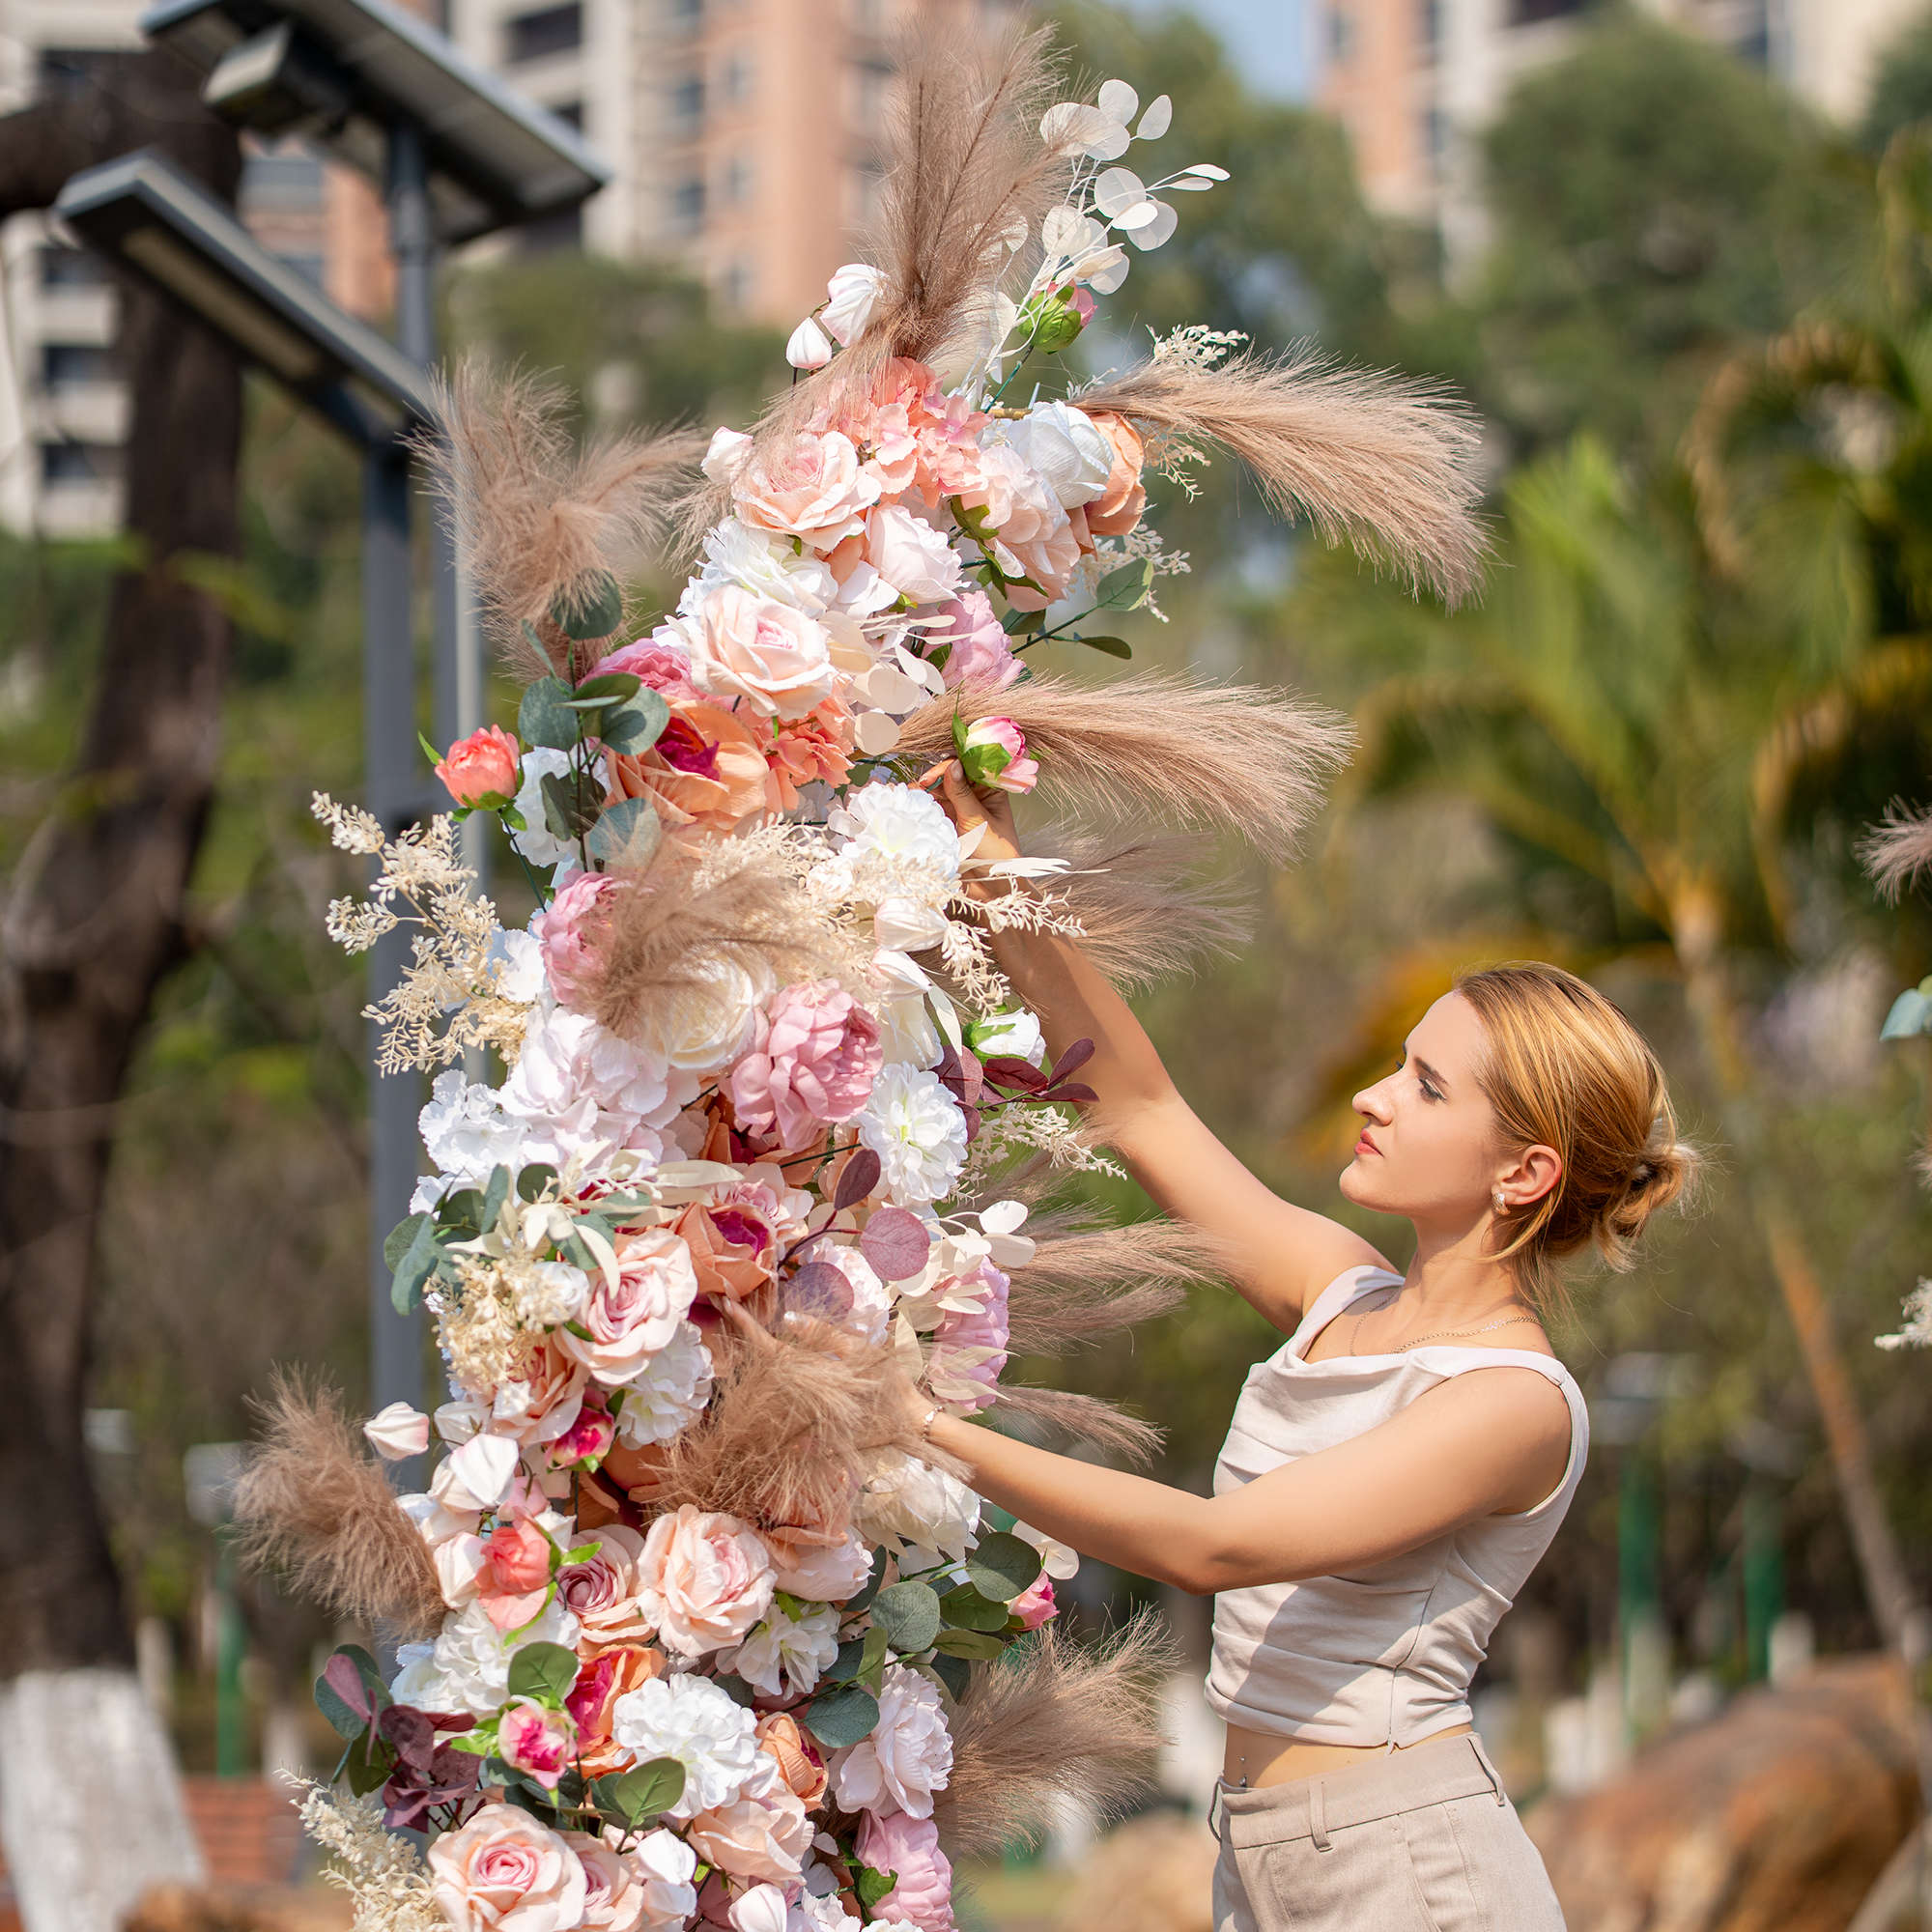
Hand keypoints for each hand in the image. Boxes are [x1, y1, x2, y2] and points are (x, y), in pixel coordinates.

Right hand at [918, 760, 1021, 886]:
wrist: (991, 886)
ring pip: (937, 793)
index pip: (967, 767)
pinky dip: (921, 807)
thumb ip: (962, 794)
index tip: (933, 777)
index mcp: (989, 790)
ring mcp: (958, 810)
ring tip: (910, 797)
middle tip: (919, 788)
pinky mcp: (946, 824)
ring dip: (924, 793)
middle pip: (949, 777)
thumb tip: (952, 766)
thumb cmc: (996, 853)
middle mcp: (973, 796)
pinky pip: (932, 810)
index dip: (949, 767)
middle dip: (932, 780)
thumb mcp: (979, 820)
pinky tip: (910, 807)